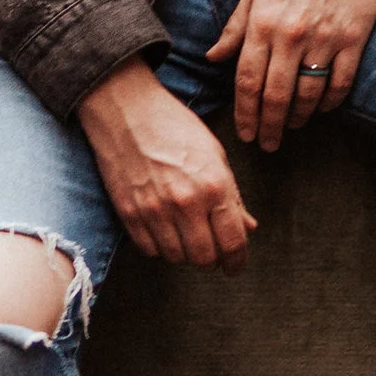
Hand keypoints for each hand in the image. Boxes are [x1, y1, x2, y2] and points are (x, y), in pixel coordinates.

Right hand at [78, 61, 258, 270]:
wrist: (126, 110)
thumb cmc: (175, 127)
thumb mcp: (215, 155)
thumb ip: (233, 197)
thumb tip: (248, 227)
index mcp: (214, 186)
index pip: (233, 242)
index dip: (238, 261)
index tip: (236, 266)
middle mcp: (185, 202)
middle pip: (205, 258)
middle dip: (213, 261)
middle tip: (212, 252)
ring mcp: (154, 210)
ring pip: (177, 258)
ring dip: (186, 255)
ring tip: (187, 238)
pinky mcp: (129, 214)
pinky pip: (150, 250)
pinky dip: (161, 247)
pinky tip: (165, 231)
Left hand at [206, 0, 375, 152]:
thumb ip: (235, 27)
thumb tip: (213, 58)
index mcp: (264, 23)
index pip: (248, 81)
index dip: (244, 113)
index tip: (245, 134)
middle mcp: (292, 35)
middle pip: (276, 96)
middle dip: (269, 127)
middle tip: (267, 145)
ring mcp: (326, 39)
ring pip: (309, 94)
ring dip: (298, 118)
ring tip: (291, 127)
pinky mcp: (354, 40)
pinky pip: (341, 83)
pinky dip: (331, 102)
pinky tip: (322, 109)